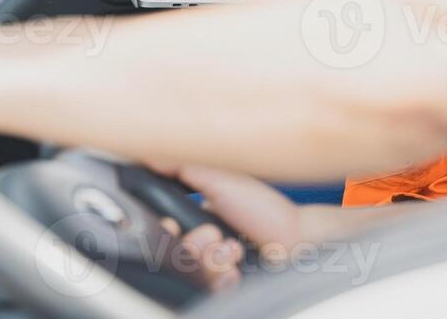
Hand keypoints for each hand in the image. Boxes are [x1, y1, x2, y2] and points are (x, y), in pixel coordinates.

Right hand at [147, 165, 333, 292]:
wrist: (296, 240)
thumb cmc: (264, 208)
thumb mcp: (221, 179)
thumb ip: (184, 167)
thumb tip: (150, 155)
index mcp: (195, 216)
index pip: (164, 229)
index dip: (165, 231)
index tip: (173, 226)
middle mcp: (201, 242)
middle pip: (174, 254)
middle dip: (194, 246)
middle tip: (215, 235)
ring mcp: (212, 266)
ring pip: (190, 274)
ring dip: (213, 260)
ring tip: (233, 249)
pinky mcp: (223, 285)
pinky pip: (206, 290)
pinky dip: (222, 278)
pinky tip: (237, 265)